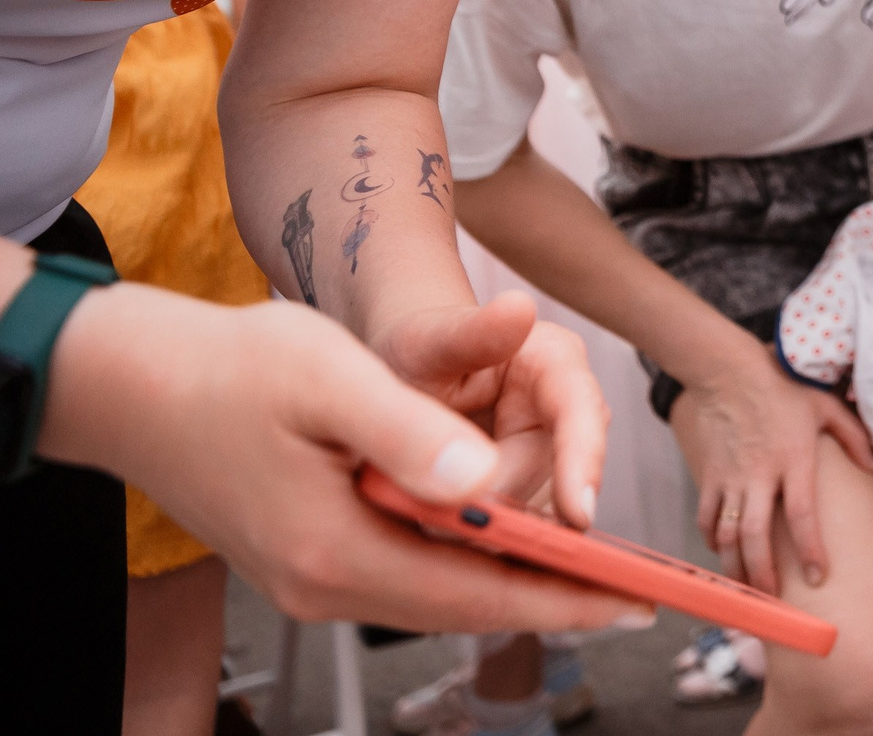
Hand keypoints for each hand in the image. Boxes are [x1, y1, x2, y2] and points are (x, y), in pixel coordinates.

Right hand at [42, 286, 651, 633]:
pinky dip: (465, 560)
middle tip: (636, 590)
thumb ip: (412, 432)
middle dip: (553, 597)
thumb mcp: (333, 379)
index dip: (564, 599)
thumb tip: (486, 481)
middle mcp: (325, 584)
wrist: (134, 386)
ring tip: (592, 567)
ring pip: (438, 592)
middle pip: (465, 604)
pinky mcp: (305, 561)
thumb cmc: (233, 369)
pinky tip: (507, 537)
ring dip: (512, 578)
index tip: (636, 603)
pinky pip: (407, 573)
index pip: (479, 593)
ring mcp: (311, 580)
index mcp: (338, 551)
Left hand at [371, 291, 607, 528]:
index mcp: (555, 362)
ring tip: (414, 504)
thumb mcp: (428, 340)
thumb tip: (519, 309)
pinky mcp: (533, 493)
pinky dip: (476, 532)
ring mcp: (554, 457)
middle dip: (494, 503)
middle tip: (427, 519)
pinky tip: (434, 521)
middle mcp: (569, 412)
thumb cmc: (415, 353)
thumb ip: (470, 332)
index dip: (583, 463)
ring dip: (478, 520)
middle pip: (547, 479)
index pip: (582, 412)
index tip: (578, 515)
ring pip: (529, 511)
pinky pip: (513, 528)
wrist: (402, 381)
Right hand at [684, 347, 872, 594]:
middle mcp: (760, 474)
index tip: (818, 576)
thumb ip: (854, 436)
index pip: (803, 514)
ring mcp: (731, 478)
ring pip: (728, 536)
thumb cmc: (782, 385)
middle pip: (757, 538)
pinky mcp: (709, 476)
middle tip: (773, 602)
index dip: (810, 548)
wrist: (727, 370)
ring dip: (736, 568)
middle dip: (763, 575)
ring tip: (748, 591)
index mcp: (794, 459)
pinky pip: (708, 519)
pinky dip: (714, 542)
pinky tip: (724, 554)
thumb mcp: (826, 405)